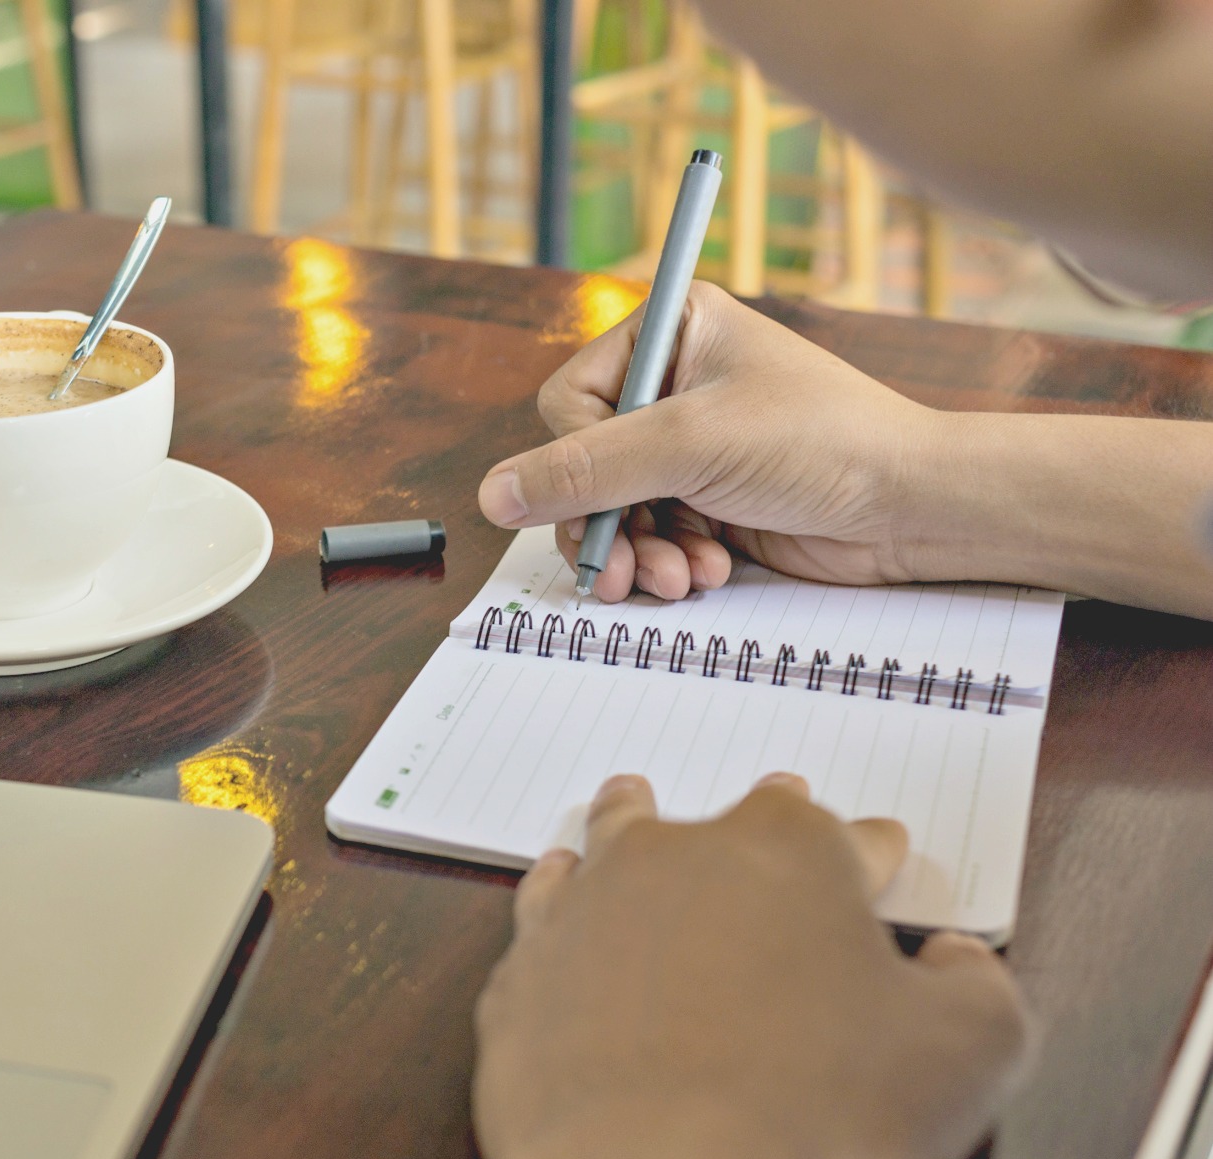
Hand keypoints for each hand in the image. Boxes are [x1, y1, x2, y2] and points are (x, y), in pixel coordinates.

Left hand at [476, 773, 1029, 1158]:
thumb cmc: (821, 1112)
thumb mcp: (970, 1054)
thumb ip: (978, 991)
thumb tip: (958, 963)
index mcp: (790, 853)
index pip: (846, 837)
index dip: (871, 852)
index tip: (880, 857)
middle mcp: (677, 859)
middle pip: (719, 822)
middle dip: (754, 820)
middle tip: (769, 806)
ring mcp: (585, 915)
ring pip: (608, 847)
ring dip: (626, 830)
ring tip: (628, 807)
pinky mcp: (522, 981)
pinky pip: (540, 930)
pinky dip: (556, 920)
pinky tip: (554, 916)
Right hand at [477, 282, 943, 602]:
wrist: (912, 507)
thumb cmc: (822, 442)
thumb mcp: (690, 445)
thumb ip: (584, 471)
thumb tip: (492, 495)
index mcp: (673, 331)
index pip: (570, 402)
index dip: (580, 462)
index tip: (615, 497)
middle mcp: (676, 385)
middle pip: (583, 465)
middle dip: (607, 523)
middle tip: (622, 567)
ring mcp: (692, 447)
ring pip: (613, 511)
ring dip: (637, 553)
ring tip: (675, 579)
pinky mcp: (710, 500)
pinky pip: (650, 537)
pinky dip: (665, 564)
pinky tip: (704, 573)